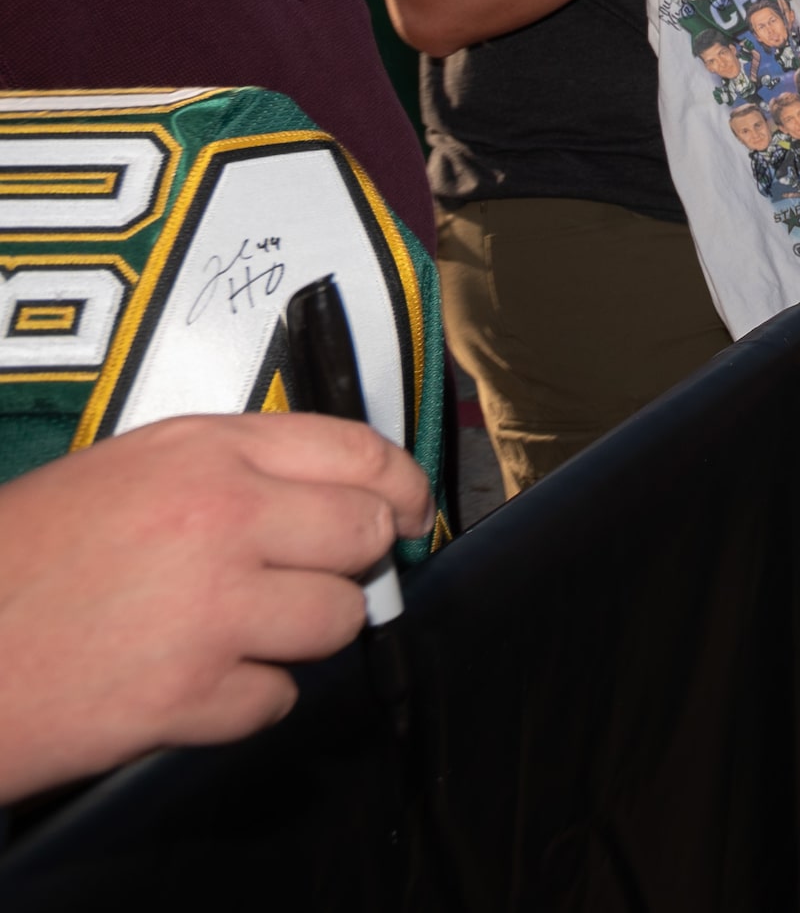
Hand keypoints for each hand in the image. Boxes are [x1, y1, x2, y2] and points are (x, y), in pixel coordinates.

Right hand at [0, 413, 430, 803]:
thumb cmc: (17, 565)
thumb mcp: (124, 475)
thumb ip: (230, 473)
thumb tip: (333, 497)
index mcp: (203, 451)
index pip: (358, 451)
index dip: (399, 486)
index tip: (409, 511)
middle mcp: (219, 516)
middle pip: (365, 535)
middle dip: (348, 564)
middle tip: (302, 579)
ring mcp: (211, 606)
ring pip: (337, 620)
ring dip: (295, 637)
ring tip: (224, 634)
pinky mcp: (192, 692)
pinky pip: (277, 698)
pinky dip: (241, 702)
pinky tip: (184, 682)